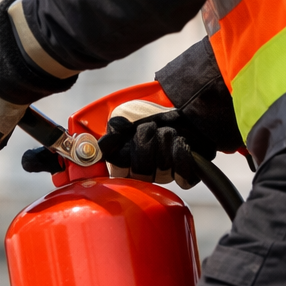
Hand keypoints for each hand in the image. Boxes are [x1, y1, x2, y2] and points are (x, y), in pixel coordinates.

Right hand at [97, 100, 217, 188]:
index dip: (126, 153)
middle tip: (152, 128)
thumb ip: (111, 131)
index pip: (119, 171)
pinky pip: (184, 177)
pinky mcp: (184, 175)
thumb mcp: (123, 115)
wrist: (183, 108)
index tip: (131, 134)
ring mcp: (162, 175)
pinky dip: (183, 156)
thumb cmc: (151, 113)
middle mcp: (141, 173)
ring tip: (168, 131)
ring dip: (166, 142)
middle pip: (142, 170)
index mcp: (122, 163)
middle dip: (149, 142)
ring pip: (163, 170)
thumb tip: (101, 147)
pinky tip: (180, 143)